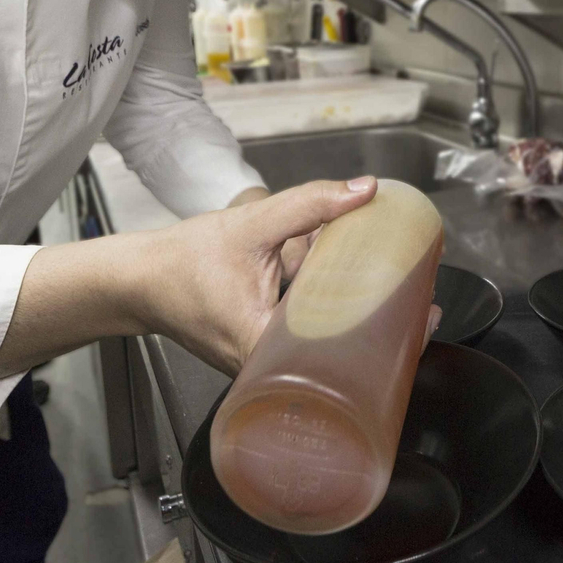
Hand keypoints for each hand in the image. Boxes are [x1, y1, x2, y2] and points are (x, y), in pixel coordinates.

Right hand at [0, 177, 440, 389]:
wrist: (138, 281)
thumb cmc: (181, 264)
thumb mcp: (249, 224)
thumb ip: (307, 204)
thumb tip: (363, 191)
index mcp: (265, 350)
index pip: (343, 362)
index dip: (390, 344)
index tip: (423, 318)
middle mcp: (266, 371)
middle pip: (344, 363)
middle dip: (386, 334)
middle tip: (421, 304)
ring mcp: (264, 368)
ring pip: (327, 353)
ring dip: (361, 327)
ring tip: (400, 298)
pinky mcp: (262, 355)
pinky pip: (308, 342)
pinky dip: (332, 321)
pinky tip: (354, 297)